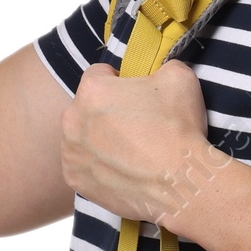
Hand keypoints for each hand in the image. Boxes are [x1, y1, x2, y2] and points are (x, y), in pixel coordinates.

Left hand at [59, 60, 222, 222]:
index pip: (99, 74)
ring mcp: (71, 153)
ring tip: (130, 152)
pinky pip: (83, 166)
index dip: (119, 82)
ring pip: (82, 137)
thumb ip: (161, 67)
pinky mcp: (75, 180)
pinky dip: (98, 166)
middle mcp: (72, 119)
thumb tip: (158, 72)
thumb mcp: (179, 78)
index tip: (135, 96)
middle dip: (106, 112)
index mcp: (92, 90)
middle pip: (87, 107)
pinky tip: (123, 170)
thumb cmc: (178, 129)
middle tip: (136, 126)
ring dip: (99, 140)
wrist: (180, 183)